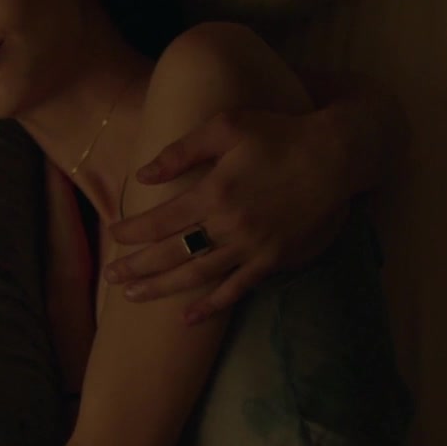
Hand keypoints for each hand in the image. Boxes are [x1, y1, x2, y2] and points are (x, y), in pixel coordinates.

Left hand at [102, 108, 355, 322]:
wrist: (335, 157)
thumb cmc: (279, 135)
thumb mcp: (227, 127)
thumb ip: (182, 150)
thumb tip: (143, 175)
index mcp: (214, 191)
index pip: (160, 220)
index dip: (132, 231)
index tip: (113, 236)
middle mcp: (229, 225)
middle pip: (172, 253)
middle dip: (137, 267)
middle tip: (111, 277)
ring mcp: (252, 247)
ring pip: (197, 276)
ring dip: (162, 289)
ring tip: (133, 297)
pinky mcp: (273, 260)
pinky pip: (236, 290)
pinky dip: (210, 307)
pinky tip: (187, 319)